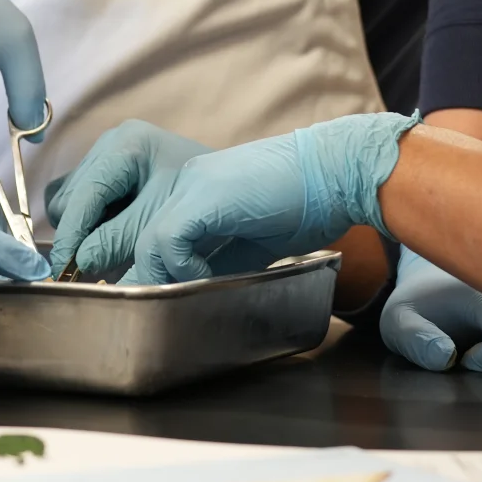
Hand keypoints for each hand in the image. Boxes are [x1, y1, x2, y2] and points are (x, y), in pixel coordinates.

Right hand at [43, 120, 208, 279]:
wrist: (240, 185)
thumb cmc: (207, 197)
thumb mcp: (160, 220)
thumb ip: (119, 239)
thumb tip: (81, 261)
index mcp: (126, 144)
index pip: (82, 195)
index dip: (70, 235)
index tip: (61, 271)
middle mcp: (111, 142)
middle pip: (69, 198)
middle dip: (77, 234)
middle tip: (95, 267)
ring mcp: (108, 153)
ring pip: (69, 200)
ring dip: (82, 229)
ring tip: (109, 250)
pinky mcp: (109, 170)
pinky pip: (79, 199)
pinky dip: (88, 221)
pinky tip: (109, 235)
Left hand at [125, 112, 418, 284]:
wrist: (340, 173)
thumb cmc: (306, 208)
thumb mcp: (252, 248)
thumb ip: (217, 265)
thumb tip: (187, 296)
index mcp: (195, 194)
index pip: (154, 237)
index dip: (150, 274)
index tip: (153, 301)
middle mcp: (185, 184)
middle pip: (141, 239)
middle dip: (144, 280)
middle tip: (154, 309)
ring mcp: (192, 186)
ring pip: (146, 242)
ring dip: (161, 278)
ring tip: (185, 295)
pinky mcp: (205, 195)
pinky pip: (168, 238)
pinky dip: (180, 266)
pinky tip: (204, 276)